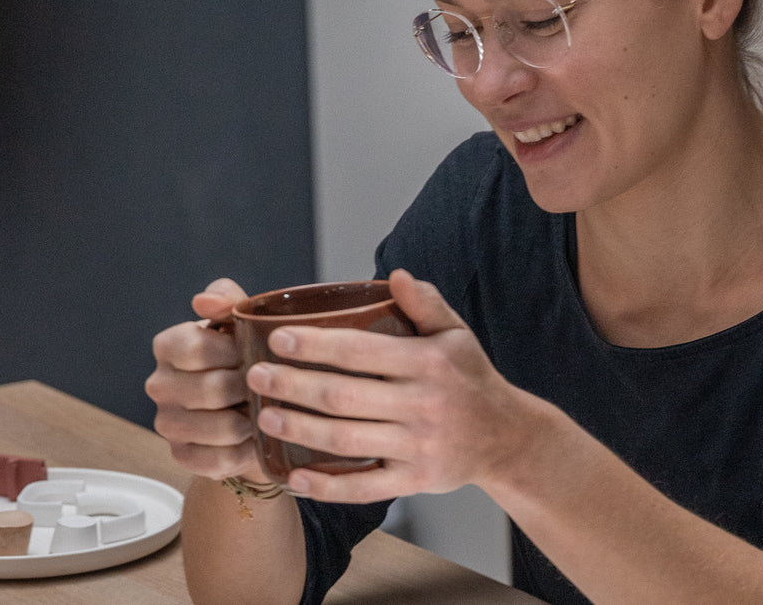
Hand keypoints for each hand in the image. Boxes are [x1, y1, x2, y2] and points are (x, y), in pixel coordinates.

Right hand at [146, 278, 261, 480]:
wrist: (251, 403)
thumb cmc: (246, 354)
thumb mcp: (241, 320)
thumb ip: (227, 301)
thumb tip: (203, 301)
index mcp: (168, 346)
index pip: (194, 347)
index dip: (232, 351)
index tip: (256, 352)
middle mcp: (159, 384)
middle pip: (211, 389)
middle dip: (250, 388)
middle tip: (271, 386)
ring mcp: (167, 423)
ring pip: (219, 428)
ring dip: (252, 421)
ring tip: (267, 411)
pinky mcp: (182, 456)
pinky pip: (219, 460)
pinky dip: (245, 451)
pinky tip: (257, 439)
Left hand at [246, 269, 538, 501]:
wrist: (507, 438)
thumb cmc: (470, 379)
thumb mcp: (456, 335)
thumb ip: (426, 303)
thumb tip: (395, 275)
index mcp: (429, 364)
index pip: (361, 351)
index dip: (315, 345)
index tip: (278, 339)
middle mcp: (423, 406)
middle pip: (343, 397)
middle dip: (293, 386)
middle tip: (255, 377)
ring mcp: (417, 447)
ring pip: (346, 440)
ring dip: (299, 429)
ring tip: (263, 417)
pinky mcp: (413, 481)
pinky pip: (363, 487)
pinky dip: (326, 486)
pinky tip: (294, 476)